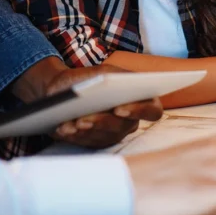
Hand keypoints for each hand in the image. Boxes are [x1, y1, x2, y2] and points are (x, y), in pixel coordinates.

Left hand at [12, 57, 162, 148]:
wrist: (63, 89)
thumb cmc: (86, 78)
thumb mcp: (100, 71)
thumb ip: (111, 76)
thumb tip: (111, 85)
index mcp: (139, 99)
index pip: (152, 110)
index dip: (139, 110)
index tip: (119, 108)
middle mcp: (130, 120)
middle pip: (122, 126)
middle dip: (101, 122)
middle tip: (83, 119)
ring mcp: (114, 133)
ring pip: (104, 136)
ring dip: (85, 130)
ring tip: (70, 123)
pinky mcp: (98, 142)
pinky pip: (89, 142)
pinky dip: (74, 135)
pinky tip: (63, 128)